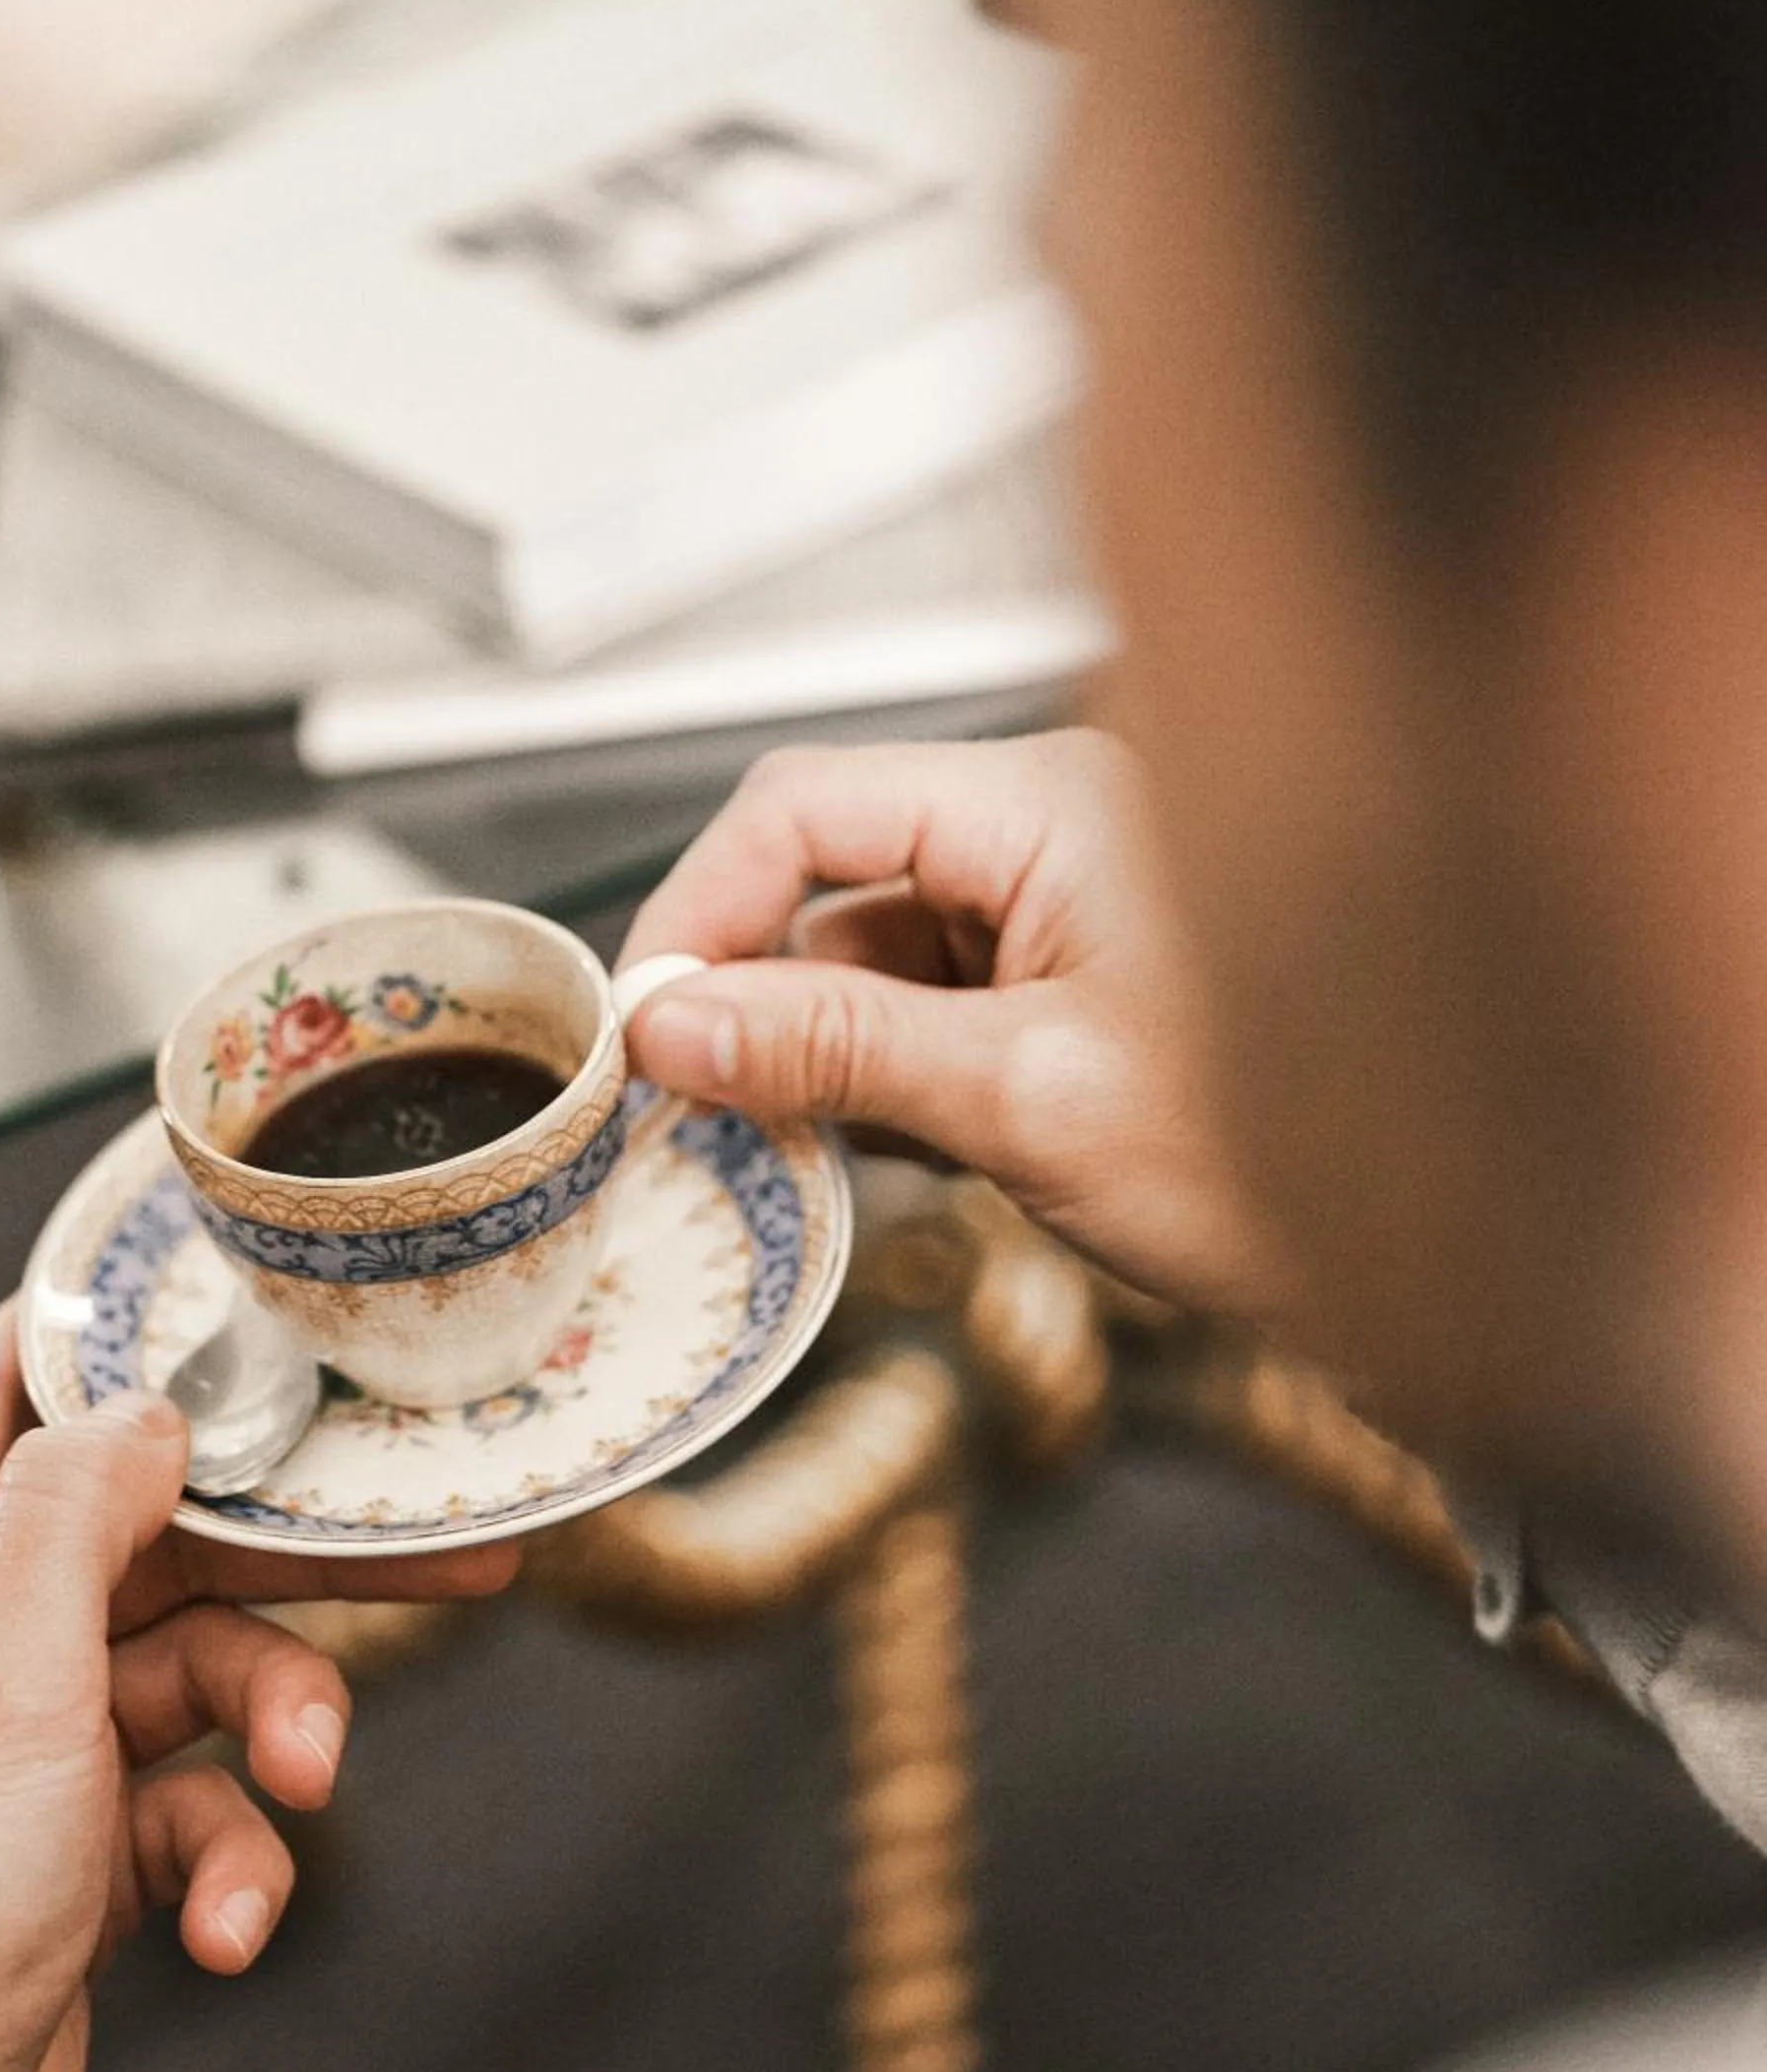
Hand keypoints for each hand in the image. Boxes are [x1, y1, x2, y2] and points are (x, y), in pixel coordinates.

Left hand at [0, 1307, 513, 2071]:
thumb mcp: (1, 1675)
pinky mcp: (64, 1863)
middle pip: (149, 1541)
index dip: (109, 1331)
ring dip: (274, 1729)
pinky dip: (230, 1863)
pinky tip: (222, 1931)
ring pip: (194, 1681)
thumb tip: (142, 1405)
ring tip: (310, 1784)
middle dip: (290, 1557)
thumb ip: (71, 1511)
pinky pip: (188, 1813)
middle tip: (442, 1541)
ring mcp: (10, 1760)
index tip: (237, 1303)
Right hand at [621, 730, 1281, 1314]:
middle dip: (756, 991)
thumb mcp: (1022, 1102)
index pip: (808, 806)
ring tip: (798, 1147)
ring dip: (819, 1049)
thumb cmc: (1279, 1160)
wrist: (1426, 1264)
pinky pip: (925, 1008)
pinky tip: (890, 1154)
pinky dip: (882, 1078)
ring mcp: (1058, 916)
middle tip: (691, 1102)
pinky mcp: (1064, 992)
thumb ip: (834, 1049)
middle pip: (831, 878)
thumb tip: (675, 1025)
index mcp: (1049, 809)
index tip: (645, 1020)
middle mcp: (1050, 838)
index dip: (704, 907)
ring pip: (870, 954)